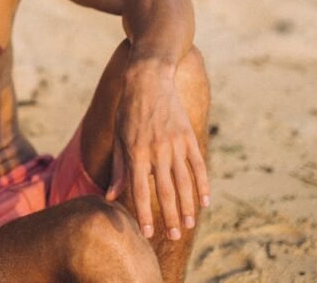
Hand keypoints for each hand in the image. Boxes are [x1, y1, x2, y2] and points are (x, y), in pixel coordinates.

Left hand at [104, 65, 209, 240]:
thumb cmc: (129, 111)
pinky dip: (203, 186)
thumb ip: (120, 169)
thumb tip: (111, 196)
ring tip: (188, 225)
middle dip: (169, 217)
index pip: (140, 189)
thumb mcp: (119, 137)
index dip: (144, 213)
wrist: (149, 79)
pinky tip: (205, 202)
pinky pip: (198, 166)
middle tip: (174, 236)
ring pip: (184, 182)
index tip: (148, 233)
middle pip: (165, 191)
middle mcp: (156, 150)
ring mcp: (175, 144)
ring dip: (187, 206)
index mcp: (136, 151)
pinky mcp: (189, 137)